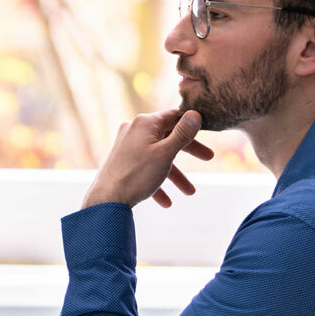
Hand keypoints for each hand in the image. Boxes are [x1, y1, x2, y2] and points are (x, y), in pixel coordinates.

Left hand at [82, 109, 213, 208]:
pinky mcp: (121, 161)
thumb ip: (182, 134)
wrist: (106, 199)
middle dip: (189, 150)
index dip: (191, 123)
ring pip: (157, 156)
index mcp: (145, 123)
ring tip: (189, 192)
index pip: (174, 116)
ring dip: (174, 174)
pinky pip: (144, 168)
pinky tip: (166, 202)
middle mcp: (134, 129)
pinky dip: (156, 182)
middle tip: (208, 158)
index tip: (205, 131)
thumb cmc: (137, 175)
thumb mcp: (166, 154)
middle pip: (167, 136)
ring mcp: (126, 145)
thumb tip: (195, 114)